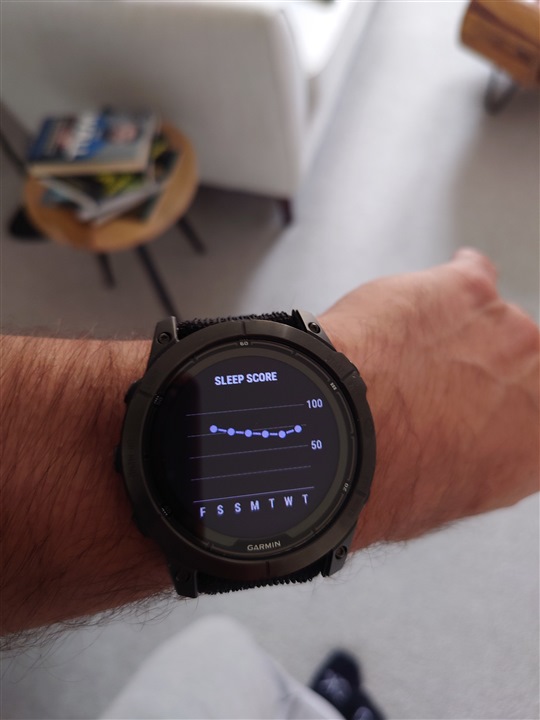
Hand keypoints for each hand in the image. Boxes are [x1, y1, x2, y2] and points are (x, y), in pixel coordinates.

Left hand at [319, 249, 538, 548]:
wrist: (346, 434)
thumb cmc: (389, 477)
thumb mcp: (455, 493)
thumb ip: (482, 457)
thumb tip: (466, 448)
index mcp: (539, 440)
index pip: (535, 408)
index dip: (511, 402)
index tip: (490, 401)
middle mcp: (535, 377)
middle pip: (519, 357)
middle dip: (482, 367)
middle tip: (434, 381)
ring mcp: (505, 327)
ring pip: (488, 320)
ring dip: (455, 332)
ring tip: (406, 354)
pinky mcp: (467, 288)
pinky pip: (470, 271)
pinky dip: (444, 287)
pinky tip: (422, 302)